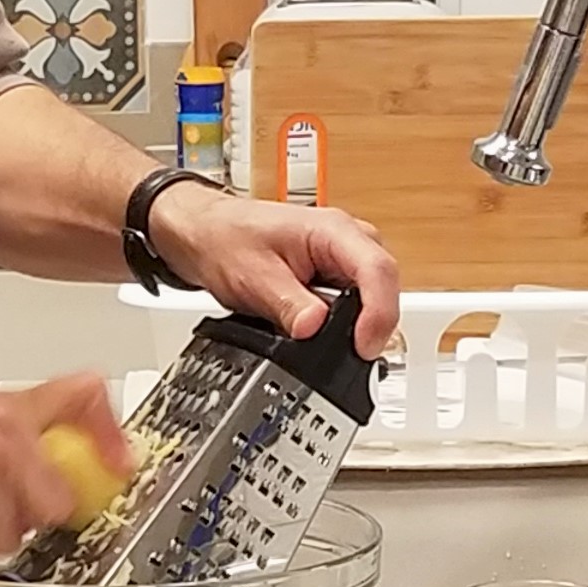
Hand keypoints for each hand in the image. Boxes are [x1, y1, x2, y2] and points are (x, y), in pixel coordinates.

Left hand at [146, 185, 400, 357]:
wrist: (203, 233)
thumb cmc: (224, 238)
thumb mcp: (253, 277)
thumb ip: (288, 305)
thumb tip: (315, 329)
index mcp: (333, 230)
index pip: (377, 270)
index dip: (379, 314)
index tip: (363, 346)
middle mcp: (346, 241)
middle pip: (384, 287)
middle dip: (371, 325)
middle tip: (349, 356)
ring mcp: (342, 259)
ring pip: (371, 298)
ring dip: (354, 326)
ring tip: (326, 344)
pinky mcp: (333, 277)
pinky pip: (352, 305)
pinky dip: (340, 325)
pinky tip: (318, 335)